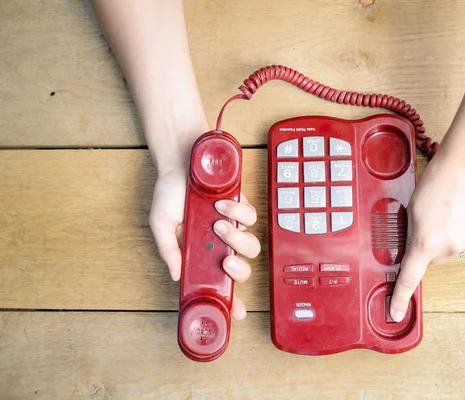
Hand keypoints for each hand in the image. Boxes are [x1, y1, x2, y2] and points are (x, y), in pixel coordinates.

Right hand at [149, 170, 259, 320]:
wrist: (181, 159)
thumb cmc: (169, 192)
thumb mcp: (161, 224)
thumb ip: (169, 250)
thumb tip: (175, 274)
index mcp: (202, 253)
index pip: (219, 281)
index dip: (231, 299)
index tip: (235, 312)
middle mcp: (220, 243)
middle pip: (243, 269)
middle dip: (238, 270)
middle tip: (225, 259)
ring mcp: (234, 226)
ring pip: (252, 246)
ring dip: (236, 238)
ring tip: (217, 223)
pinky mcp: (242, 207)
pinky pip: (252, 218)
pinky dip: (239, 213)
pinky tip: (221, 205)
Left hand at [389, 143, 464, 321]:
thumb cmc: (437, 181)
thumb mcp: (411, 210)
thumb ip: (410, 236)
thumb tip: (411, 252)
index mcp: (425, 242)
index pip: (409, 278)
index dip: (400, 298)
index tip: (396, 313)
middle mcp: (449, 248)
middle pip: (432, 260)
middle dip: (427, 246)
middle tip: (429, 221)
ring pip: (450, 250)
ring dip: (447, 238)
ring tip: (449, 211)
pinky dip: (462, 231)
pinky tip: (463, 212)